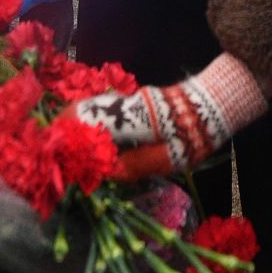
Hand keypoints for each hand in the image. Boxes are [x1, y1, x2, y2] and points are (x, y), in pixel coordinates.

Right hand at [67, 55, 266, 179]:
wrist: (215, 105)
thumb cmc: (194, 135)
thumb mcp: (170, 158)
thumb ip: (137, 165)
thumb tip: (107, 173)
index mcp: (133, 116)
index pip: (90, 119)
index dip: (69, 135)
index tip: (56, 154)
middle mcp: (126, 103)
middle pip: (84, 110)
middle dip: (66, 130)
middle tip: (56, 155)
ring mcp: (129, 100)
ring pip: (92, 108)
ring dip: (77, 127)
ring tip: (68, 153)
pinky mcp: (133, 103)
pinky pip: (104, 110)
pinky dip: (90, 124)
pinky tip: (89, 143)